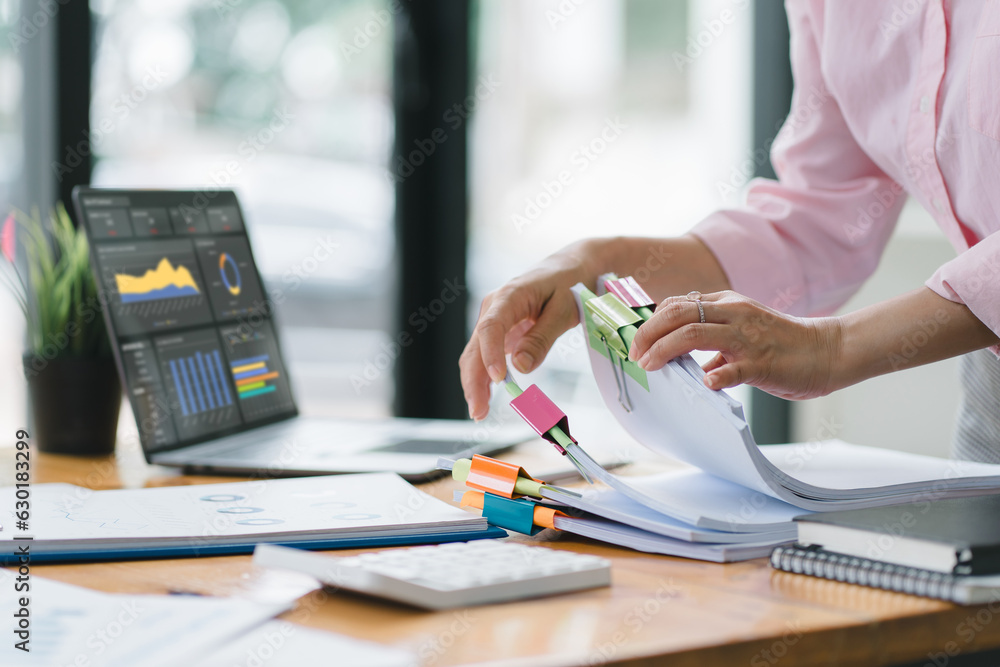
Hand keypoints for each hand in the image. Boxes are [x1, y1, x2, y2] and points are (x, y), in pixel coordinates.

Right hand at [459, 242, 594, 419]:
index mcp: (509, 296)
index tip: (498, 380)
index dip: (491, 354)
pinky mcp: (499, 332)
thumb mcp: (564, 309)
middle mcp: (493, 308)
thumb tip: (521, 367)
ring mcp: (493, 320)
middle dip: (474, 381)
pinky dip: (483, 378)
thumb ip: (542, 338)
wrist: (570, 268)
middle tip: (479, 412)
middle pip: (475, 346)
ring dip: (475, 383)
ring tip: (480, 413)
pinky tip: (484, 399)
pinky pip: (485, 356)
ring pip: (475, 354)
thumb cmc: (570, 284)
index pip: (491, 327)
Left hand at [627, 290, 842, 399]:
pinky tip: (704, 384)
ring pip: (693, 335)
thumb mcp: (743, 330)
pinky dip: (715, 376)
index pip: (677, 304)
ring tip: (650, 366)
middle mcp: (733, 314)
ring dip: (664, 350)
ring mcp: (746, 337)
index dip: (651, 322)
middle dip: (648, 334)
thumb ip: (712, 339)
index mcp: (727, 304)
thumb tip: (682, 356)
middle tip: (635, 355)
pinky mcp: (761, 362)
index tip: (637, 342)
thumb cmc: (783, 344)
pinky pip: (732, 369)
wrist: (827, 351)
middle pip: (677, 314)